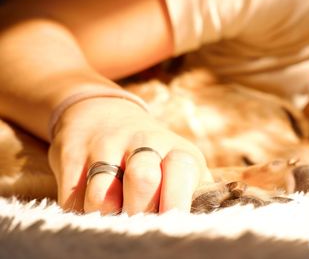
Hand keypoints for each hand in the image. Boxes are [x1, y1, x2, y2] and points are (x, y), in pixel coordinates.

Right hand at [48, 97, 212, 214]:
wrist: (103, 113)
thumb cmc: (151, 152)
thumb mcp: (177, 161)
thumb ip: (195, 189)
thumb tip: (208, 220)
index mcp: (175, 149)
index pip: (180, 170)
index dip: (176, 202)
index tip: (171, 224)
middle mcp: (142, 142)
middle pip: (143, 180)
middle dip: (140, 210)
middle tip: (138, 220)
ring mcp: (105, 145)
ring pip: (102, 194)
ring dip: (106, 213)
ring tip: (112, 211)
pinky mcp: (73, 153)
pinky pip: (72, 197)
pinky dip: (80, 210)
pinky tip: (90, 205)